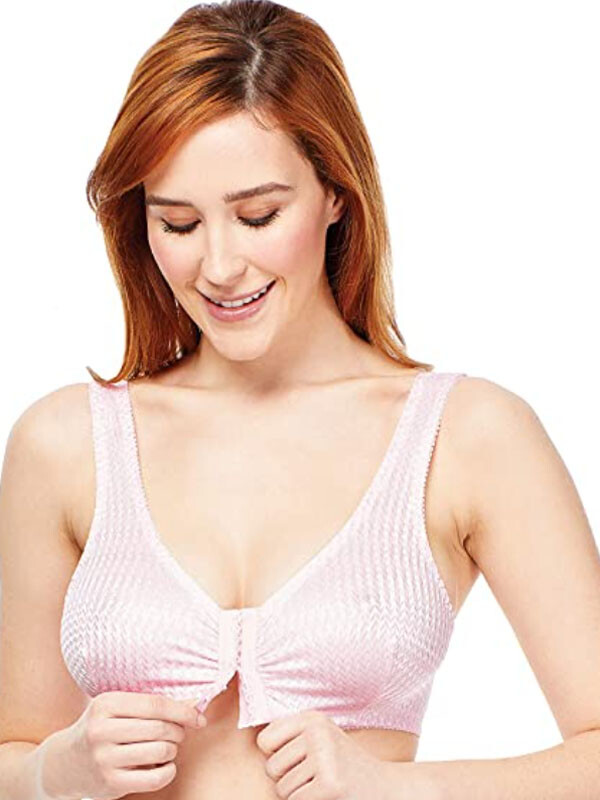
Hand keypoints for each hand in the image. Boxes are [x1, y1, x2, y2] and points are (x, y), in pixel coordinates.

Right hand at [38, 691, 206, 798]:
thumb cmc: (101, 729)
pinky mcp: (110, 784)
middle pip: (160, 728)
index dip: (182, 711)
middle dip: (179, 731)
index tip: (198, 717)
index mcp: (105, 704)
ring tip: (167, 748)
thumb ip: (148, 704)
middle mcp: (101, 730)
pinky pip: (155, 778)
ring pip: (160, 751)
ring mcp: (104, 758)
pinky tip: (164, 766)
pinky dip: (168, 771)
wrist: (65, 764)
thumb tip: (193, 705)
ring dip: (172, 750)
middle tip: (180, 733)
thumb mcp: (115, 709)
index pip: (156, 704)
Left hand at [255, 709, 395, 799]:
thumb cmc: (343, 766)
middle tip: (316, 776)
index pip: (265, 740)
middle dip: (288, 779)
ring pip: (282, 788)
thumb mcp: (320, 739)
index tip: (298, 758)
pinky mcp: (329, 786)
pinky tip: (328, 796)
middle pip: (272, 767)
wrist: (386, 788)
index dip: (276, 756)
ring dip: (298, 795)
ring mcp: (324, 758)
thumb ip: (290, 735)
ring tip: (323, 785)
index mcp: (312, 718)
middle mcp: (317, 732)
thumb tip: (242, 730)